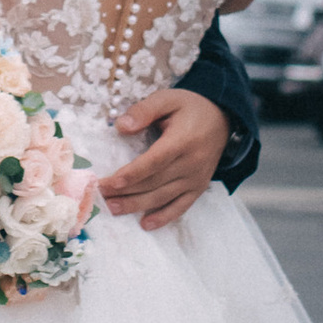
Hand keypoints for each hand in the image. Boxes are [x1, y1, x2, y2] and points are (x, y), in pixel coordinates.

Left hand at [98, 89, 229, 233]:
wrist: (222, 118)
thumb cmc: (190, 107)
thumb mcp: (167, 98)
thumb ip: (144, 110)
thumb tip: (121, 127)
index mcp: (183, 140)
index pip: (155, 161)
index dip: (132, 174)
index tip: (110, 182)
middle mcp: (191, 163)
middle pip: (155, 182)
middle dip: (125, 191)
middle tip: (100, 196)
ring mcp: (196, 178)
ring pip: (163, 197)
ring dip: (137, 205)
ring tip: (112, 209)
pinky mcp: (199, 187)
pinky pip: (181, 206)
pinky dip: (163, 217)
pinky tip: (145, 224)